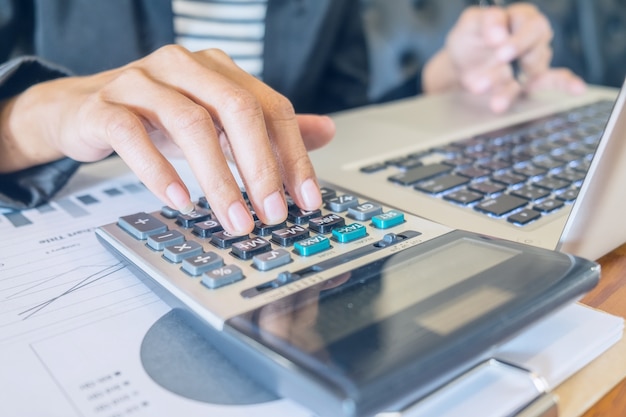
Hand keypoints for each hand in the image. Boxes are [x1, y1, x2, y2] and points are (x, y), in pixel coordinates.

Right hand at [0, 46, 334, 233]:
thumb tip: (326, 132)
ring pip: (190, 123)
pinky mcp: (105, 107)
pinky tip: (182, 202)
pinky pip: (133, 136)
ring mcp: (142, 82)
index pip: (270, 107)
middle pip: (236, 109)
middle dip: (261, 167)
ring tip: (234, 220)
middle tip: (272, 213)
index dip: (293, 154)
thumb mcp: (218, 121)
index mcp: (219, 70)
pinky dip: (161, 172)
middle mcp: (185, 67)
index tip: (305, 199)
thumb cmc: (157, 116)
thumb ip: (268, 128)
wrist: (83, 109)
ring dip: (218, 179)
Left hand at [423, 3, 585, 112]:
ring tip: (491, 99)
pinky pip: (556, 80)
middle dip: (516, 57)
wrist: (460, 68)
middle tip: (498, 63)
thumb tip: (499, 34)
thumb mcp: (470, 24)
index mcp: (521, 17)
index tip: (498, 47)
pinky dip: (568, 84)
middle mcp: (533, 37)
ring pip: (533, 71)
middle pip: (537, 46)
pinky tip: (577, 89)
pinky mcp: (533, 81)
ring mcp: (535, 60)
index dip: (516, 38)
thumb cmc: (469, 40)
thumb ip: (485, 21)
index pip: (529, 23)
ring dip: (510, 87)